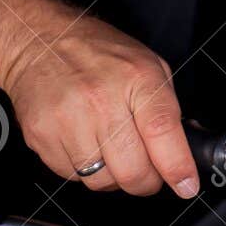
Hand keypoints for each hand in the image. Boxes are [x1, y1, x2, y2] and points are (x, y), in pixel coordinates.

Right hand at [2, 14, 199, 197]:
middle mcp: (101, 98)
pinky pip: (72, 176)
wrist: (40, 41)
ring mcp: (69, 118)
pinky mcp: (42, 135)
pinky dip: (84, 170)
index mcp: (136, 77)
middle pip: (133, 170)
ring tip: (109, 148)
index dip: (177, 167)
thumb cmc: (96, 52)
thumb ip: (167, 106)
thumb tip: (186, 148)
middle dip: (145, 181)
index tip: (186, 185)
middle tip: (146, 172)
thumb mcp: (147, 64)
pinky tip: (84, 143)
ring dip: (112, 176)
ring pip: (102, 181)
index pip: (162, 130)